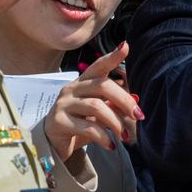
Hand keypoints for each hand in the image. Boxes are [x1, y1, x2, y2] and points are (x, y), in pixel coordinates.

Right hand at [44, 42, 141, 159]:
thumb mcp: (99, 114)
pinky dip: (103, 136)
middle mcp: (71, 88)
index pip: (98, 66)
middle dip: (124, 100)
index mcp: (82, 82)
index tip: (125, 46)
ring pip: (96, 106)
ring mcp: (63, 104)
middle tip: (138, 116)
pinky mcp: (58, 121)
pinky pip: (87, 126)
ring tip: (125, 136)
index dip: (112, 57)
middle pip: (102, 86)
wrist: (53, 144)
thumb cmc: (80, 124)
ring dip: (116, 122)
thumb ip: (114, 105)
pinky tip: (110, 145)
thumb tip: (136, 101)